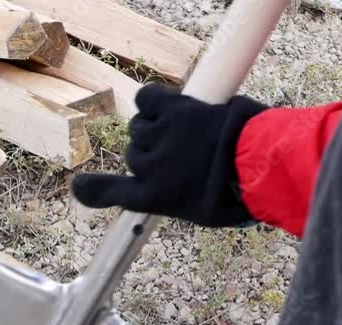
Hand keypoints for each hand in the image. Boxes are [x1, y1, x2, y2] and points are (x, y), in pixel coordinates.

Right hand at [72, 84, 267, 226]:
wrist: (262, 164)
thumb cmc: (240, 193)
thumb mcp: (203, 210)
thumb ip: (178, 196)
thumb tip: (180, 187)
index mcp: (155, 198)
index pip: (113, 193)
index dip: (93, 190)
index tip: (80, 187)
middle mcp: (150, 168)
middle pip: (134, 154)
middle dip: (153, 153)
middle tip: (184, 154)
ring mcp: (161, 137)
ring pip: (141, 126)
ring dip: (156, 127)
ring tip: (186, 131)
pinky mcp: (173, 110)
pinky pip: (147, 98)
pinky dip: (153, 100)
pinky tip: (168, 105)